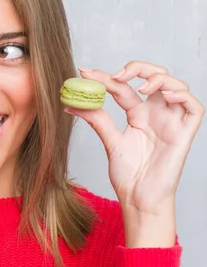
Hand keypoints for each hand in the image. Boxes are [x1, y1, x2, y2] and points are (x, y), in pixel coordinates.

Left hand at [66, 61, 203, 246]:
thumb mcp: (110, 141)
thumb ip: (96, 120)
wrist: (138, 198)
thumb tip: (72, 104)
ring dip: (160, 79)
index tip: (85, 72)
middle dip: (138, 68)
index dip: (105, 77)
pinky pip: (194, 108)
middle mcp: (156, 114)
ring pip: (177, 86)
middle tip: (117, 76)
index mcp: (137, 114)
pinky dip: (183, 96)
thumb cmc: (128, 175)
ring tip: (141, 87)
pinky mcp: (185, 134)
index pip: (123, 87)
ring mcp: (171, 122)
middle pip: (155, 76)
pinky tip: (165, 95)